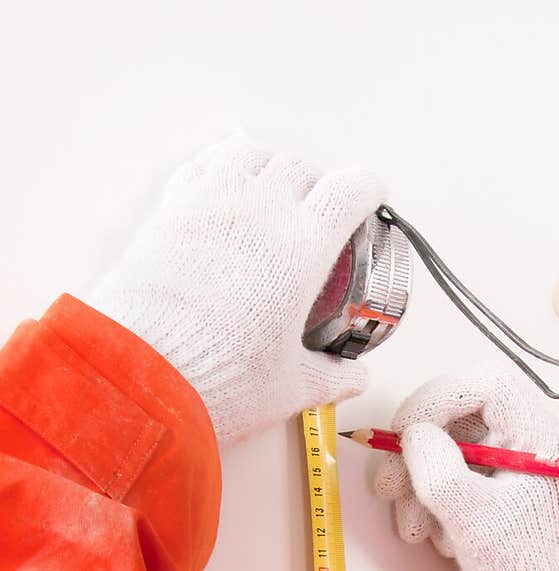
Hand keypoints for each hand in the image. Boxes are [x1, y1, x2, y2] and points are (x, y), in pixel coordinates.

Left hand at [85, 135, 385, 442]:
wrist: (144, 374)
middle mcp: (260, 210)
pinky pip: (204, 164)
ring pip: (251, 153)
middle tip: (321, 204)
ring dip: (270, 164)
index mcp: (301, 248)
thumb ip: (331, 376)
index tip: (371, 196)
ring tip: (272, 188)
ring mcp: (211, 201)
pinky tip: (224, 188)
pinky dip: (222, 166)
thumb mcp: (291, 386)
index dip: (367, 188)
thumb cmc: (221, 379)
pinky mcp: (171, 207)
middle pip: (300, 166)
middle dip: (318, 180)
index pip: (347, 190)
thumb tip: (356, 378)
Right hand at [374, 362, 558, 570]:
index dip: (439, 397)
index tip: (407, 430)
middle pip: (458, 413)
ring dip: (416, 482)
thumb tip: (413, 435)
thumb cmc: (521, 568)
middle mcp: (526, 439)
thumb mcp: (474, 522)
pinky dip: (431, 497)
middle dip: (416, 450)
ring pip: (448, 444)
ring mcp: (508, 460)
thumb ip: (441, 473)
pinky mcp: (494, 482)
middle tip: (390, 484)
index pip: (488, 383)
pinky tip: (432, 533)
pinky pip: (452, 471)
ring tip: (410, 525)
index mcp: (539, 437)